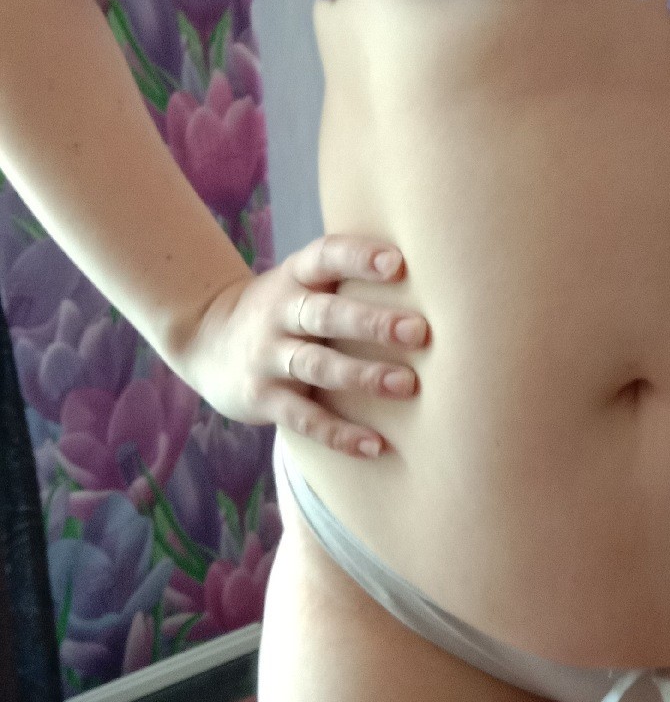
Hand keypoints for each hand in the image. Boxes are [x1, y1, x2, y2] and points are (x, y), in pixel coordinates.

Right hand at [171, 233, 428, 457]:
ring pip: (317, 365)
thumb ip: (347, 277)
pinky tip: (375, 445)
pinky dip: (339, 433)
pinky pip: (303, 418)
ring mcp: (267, 356)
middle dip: (373, 323)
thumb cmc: (285, 309)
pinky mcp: (262, 397)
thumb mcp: (303, 281)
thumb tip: (433, 278)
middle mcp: (279, 312)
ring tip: (407, 384)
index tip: (398, 263)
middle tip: (420, 331)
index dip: (358, 258)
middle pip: (326, 314)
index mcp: (294, 277)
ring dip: (362, 375)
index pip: (325, 257)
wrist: (205, 340)